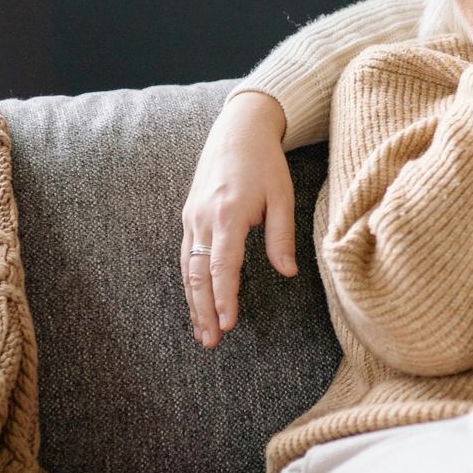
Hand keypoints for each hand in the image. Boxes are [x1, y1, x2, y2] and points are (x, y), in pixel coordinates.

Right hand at [181, 90, 295, 347]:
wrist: (238, 130)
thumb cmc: (266, 162)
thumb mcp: (282, 196)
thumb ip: (281, 236)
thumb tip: (286, 273)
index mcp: (228, 213)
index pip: (222, 265)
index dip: (224, 296)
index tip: (228, 324)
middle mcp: (203, 218)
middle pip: (197, 274)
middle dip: (203, 310)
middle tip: (210, 342)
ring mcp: (192, 217)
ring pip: (187, 268)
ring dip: (193, 302)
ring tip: (202, 333)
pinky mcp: (189, 215)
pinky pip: (185, 256)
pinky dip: (189, 282)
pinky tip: (196, 301)